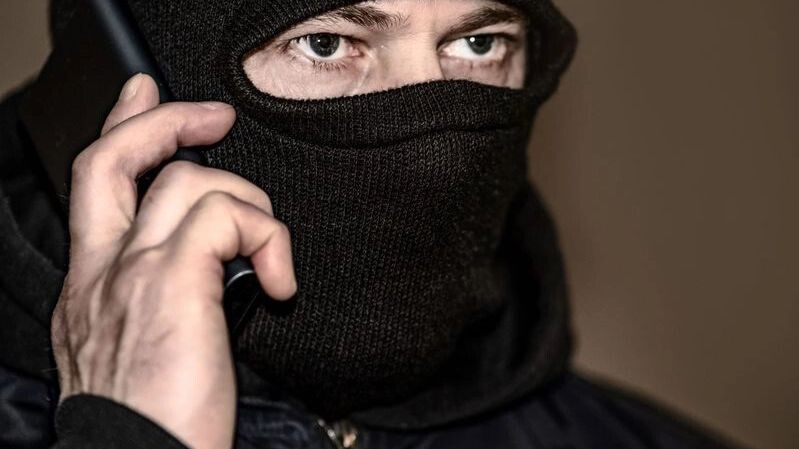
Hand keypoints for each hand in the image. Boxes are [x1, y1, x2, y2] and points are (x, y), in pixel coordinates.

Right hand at [51, 74, 296, 448]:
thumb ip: (163, 296)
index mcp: (92, 285)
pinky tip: (280, 283)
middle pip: (112, 158)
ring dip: (248, 203)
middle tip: (214, 117)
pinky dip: (268, 238)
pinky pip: (228, 217)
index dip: (121, 130)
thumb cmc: (157, 420)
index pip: (96, 184)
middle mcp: (101, 271)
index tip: (142, 98)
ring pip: (189, 180)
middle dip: (165, 120)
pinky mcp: (173, 282)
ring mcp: (132, 272)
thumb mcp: (144, 348)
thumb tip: (218, 264)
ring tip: (269, 255)